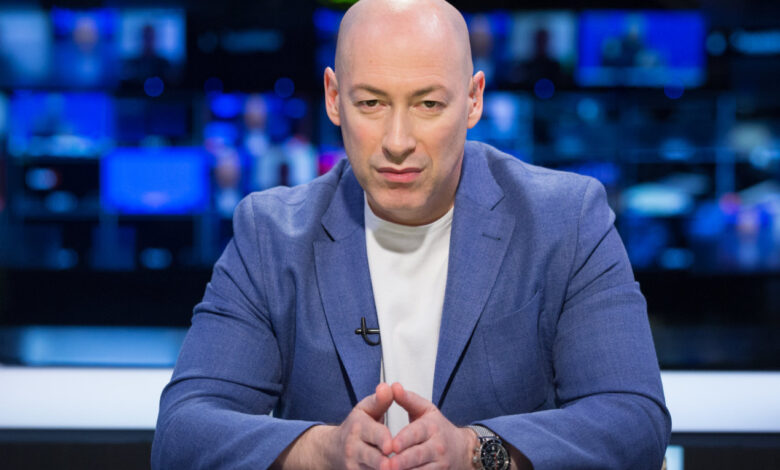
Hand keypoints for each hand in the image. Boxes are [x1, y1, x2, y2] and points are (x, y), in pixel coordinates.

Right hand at [272, 383, 393, 469]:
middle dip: (381, 462)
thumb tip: (388, 387)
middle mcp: (354, 448)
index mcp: (359, 427)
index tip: (390, 446)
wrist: (334, 449)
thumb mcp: (366, 410)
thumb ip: (380, 400)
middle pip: (370, 456)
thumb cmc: (357, 426)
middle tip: (391, 465)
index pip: (372, 433)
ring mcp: (354, 465)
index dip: (382, 439)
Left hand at [388, 382, 475, 469]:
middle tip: (387, 464)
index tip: (392, 445)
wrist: (462, 450)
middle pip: (417, 455)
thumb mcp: (426, 410)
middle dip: (402, 461)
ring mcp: (439, 464)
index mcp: (431, 427)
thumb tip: (393, 387)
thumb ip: (408, 399)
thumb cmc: (438, 428)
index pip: (416, 433)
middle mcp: (437, 447)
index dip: (404, 440)